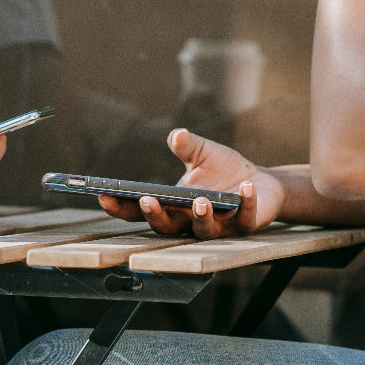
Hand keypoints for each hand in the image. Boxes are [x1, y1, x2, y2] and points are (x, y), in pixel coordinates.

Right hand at [98, 128, 283, 238]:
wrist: (260, 183)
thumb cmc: (224, 171)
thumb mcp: (202, 154)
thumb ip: (187, 146)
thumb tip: (177, 134)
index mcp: (174, 206)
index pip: (141, 211)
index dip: (121, 207)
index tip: (104, 195)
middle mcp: (191, 221)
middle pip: (167, 227)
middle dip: (156, 215)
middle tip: (146, 201)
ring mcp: (219, 226)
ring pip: (204, 230)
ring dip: (200, 217)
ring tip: (200, 201)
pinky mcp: (246, 224)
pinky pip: (244, 218)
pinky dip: (245, 203)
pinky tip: (245, 188)